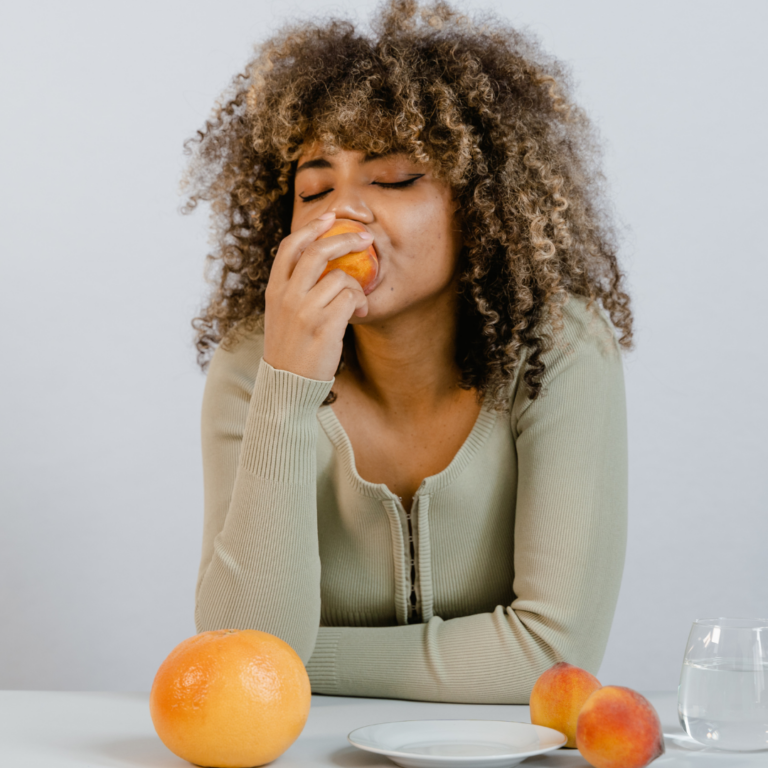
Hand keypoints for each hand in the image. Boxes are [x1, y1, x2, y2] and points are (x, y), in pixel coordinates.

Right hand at [262, 213, 371, 380]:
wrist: (287, 385)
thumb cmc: (290, 350)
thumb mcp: (280, 315)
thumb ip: (293, 289)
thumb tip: (321, 262)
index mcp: (274, 291)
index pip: (290, 247)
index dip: (312, 227)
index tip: (330, 218)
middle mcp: (286, 297)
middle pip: (317, 251)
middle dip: (345, 238)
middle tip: (365, 238)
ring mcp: (304, 311)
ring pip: (340, 276)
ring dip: (357, 285)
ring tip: (359, 301)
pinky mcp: (324, 326)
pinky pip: (350, 298)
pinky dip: (360, 302)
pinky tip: (360, 313)